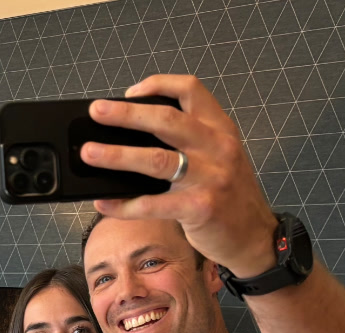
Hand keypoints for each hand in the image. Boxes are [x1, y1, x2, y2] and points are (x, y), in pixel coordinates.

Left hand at [81, 74, 279, 275]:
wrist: (254, 235)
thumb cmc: (227, 196)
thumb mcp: (218, 158)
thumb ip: (187, 143)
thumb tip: (131, 139)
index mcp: (220, 129)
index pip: (190, 91)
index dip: (158, 85)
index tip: (129, 92)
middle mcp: (217, 147)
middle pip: (166, 120)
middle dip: (127, 114)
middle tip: (97, 112)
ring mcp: (210, 177)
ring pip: (156, 160)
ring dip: (117, 155)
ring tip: (90, 153)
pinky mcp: (200, 208)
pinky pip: (153, 204)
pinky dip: (124, 205)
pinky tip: (104, 203)